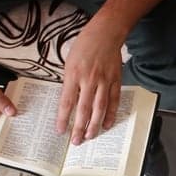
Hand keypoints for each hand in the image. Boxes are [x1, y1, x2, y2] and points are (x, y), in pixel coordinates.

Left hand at [56, 25, 122, 144]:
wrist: (105, 33)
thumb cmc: (84, 46)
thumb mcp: (69, 62)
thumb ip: (69, 82)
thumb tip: (68, 102)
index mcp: (73, 75)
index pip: (67, 102)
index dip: (63, 118)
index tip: (60, 131)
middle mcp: (89, 80)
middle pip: (83, 109)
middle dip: (79, 128)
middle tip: (76, 141)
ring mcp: (104, 81)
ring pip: (99, 108)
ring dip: (94, 125)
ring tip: (90, 137)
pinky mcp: (115, 80)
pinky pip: (113, 101)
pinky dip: (110, 114)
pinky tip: (106, 124)